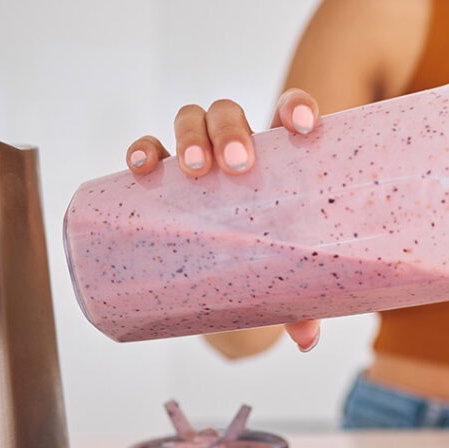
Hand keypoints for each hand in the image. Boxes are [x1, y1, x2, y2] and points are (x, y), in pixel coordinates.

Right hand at [126, 90, 323, 351]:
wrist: (230, 271)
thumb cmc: (271, 258)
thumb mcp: (286, 279)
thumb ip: (302, 304)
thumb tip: (306, 340)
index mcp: (282, 156)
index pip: (291, 112)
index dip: (296, 107)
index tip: (303, 126)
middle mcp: (241, 145)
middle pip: (232, 113)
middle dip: (232, 129)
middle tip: (237, 164)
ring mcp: (201, 156)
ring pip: (191, 120)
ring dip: (190, 135)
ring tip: (193, 168)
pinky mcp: (166, 176)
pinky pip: (149, 149)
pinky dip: (142, 149)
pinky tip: (142, 166)